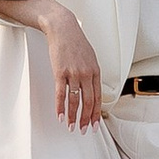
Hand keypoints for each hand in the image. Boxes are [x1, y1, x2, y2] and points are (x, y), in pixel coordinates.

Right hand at [41, 3, 100, 130]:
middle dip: (86, 119)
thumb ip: (91, 73)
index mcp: (95, 71)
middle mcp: (86, 74)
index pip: (98, 97)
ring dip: (73, 116)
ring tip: (71, 126)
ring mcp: (73, 73)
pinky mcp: (60, 72)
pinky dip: (61, 107)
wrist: (63, 28)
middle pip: (88, 102)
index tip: (94, 124)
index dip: (96, 113)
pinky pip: (61, 94)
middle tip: (83, 130)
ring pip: (75, 100)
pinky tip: (61, 116)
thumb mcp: (90, 57)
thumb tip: (91, 88)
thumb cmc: (75, 41)